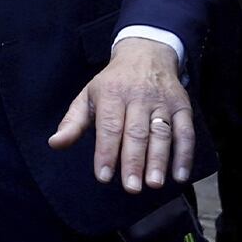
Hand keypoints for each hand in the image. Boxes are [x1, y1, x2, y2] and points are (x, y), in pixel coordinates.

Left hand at [49, 37, 195, 192]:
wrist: (145, 55)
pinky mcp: (182, 107)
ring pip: (162, 133)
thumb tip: (55, 143)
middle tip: (131, 187)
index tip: (103, 176)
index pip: (109, 127)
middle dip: (133, 162)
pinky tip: (180, 175)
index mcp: (111, 95)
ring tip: (153, 184)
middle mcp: (138, 98)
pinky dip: (185, 154)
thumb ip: (72, 123)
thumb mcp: (87, 96)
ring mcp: (162, 103)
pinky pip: (186, 132)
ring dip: (159, 160)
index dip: (106, 152)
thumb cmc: (112, 83)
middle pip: (136, 133)